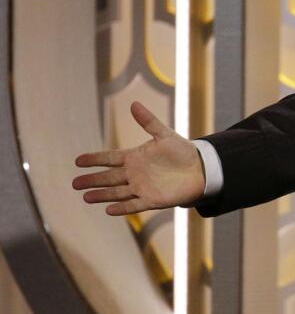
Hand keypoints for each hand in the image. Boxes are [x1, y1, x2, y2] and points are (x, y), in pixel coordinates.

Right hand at [72, 101, 205, 215]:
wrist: (201, 168)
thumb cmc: (182, 151)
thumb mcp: (164, 135)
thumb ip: (148, 121)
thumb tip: (133, 103)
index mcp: (135, 157)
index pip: (109, 158)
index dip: (94, 159)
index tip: (78, 161)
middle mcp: (135, 173)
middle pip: (109, 177)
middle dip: (92, 180)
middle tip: (74, 183)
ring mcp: (142, 187)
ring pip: (117, 192)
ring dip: (102, 195)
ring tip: (86, 197)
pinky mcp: (152, 200)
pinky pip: (134, 205)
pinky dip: (122, 207)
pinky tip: (108, 210)